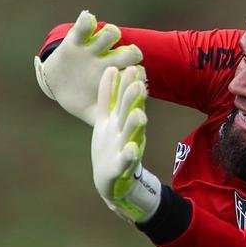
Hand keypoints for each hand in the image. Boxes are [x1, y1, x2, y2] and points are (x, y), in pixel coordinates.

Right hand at [35, 10, 143, 125]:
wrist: (55, 84)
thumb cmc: (79, 98)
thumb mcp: (91, 112)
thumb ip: (105, 119)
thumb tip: (120, 135)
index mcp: (116, 77)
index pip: (134, 73)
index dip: (137, 75)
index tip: (137, 77)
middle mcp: (108, 60)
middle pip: (128, 52)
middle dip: (131, 53)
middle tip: (129, 58)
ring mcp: (92, 48)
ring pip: (109, 34)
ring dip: (111, 34)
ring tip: (108, 39)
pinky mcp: (75, 39)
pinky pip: (84, 25)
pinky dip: (86, 21)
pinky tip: (88, 20)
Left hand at [91, 65, 161, 221]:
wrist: (107, 179)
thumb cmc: (109, 144)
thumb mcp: (105, 118)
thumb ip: (108, 96)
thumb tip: (111, 68)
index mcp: (117, 119)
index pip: (122, 99)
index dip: (126, 85)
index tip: (132, 68)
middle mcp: (123, 131)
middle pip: (128, 113)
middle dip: (133, 100)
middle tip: (138, 83)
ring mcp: (123, 148)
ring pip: (130, 134)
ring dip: (135, 124)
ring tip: (139, 114)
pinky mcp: (121, 166)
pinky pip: (125, 160)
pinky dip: (129, 154)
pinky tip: (132, 148)